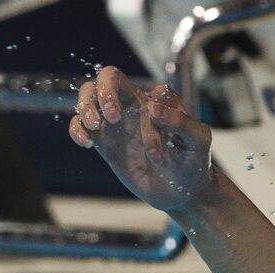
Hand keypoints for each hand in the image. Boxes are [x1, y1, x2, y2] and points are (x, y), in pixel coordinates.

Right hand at [69, 68, 213, 215]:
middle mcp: (135, 106)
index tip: (157, 150)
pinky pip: (81, 125)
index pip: (146, 93)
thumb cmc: (193, 163)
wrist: (181, 193)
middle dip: (104, 92)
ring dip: (86, 106)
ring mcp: (118, 124)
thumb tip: (150, 107)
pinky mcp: (105, 143)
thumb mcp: (198, 141)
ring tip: (95, 127)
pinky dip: (77, 129)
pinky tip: (86, 143)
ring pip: (90, 96)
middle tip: (112, 118)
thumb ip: (180, 121)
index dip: (148, 117)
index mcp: (158, 101)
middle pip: (108, 77)